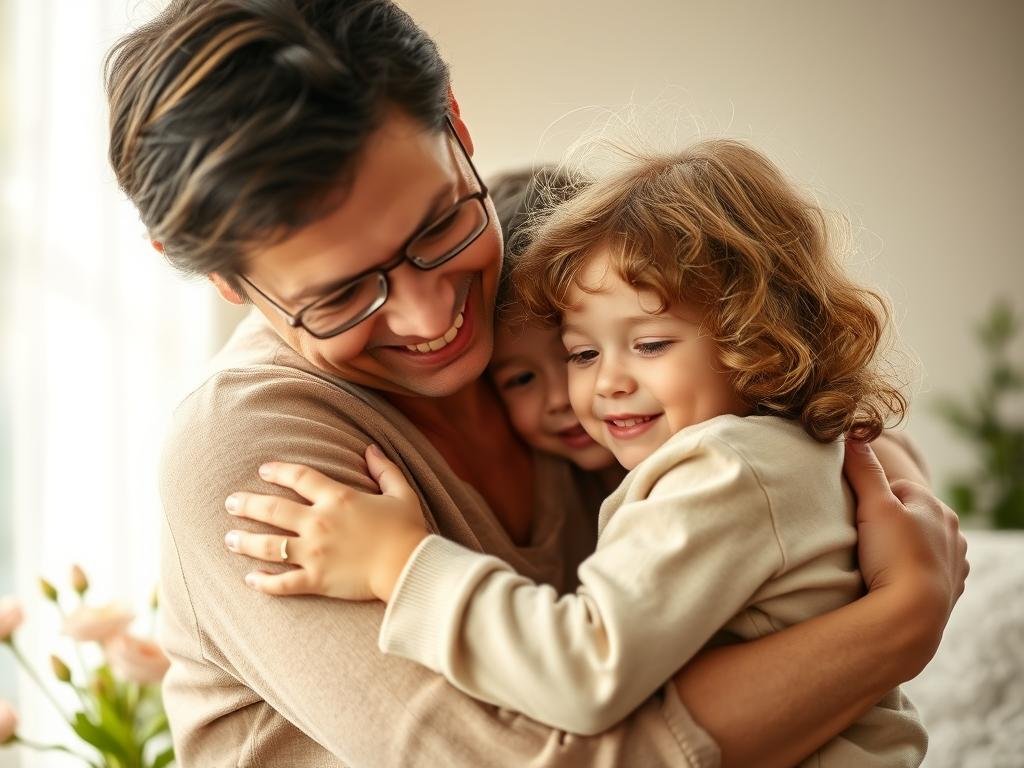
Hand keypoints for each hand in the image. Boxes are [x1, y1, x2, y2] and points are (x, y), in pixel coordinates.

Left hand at [223, 445, 427, 601]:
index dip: (278, 470)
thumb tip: (370, 448)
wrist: (409, 567)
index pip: (298, 477)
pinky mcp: (316, 581)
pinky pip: (282, 583)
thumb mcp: (401, 492)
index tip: (263, 469)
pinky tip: (250, 579)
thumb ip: (384, 469)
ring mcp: (314, 553)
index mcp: (338, 498)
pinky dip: (263, 583)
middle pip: (272, 509)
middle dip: (246, 504)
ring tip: (229, 540)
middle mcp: (319, 522)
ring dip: (244, 541)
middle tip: (230, 503)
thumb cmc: (408, 529)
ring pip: (268, 546)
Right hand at [843, 440, 968, 667]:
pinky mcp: (952, 589)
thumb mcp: (873, 504)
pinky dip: (913, 573)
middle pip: (911, 516)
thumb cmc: (893, 556)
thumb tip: (854, 431)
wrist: (912, 615)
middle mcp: (953, 532)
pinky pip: (930, 572)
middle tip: (864, 540)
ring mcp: (955, 562)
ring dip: (903, 549)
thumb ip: (863, 468)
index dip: (873, 499)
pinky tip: (894, 581)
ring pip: (922, 545)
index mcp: (935, 507)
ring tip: (879, 563)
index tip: (858, 517)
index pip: (898, 489)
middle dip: (890, 523)